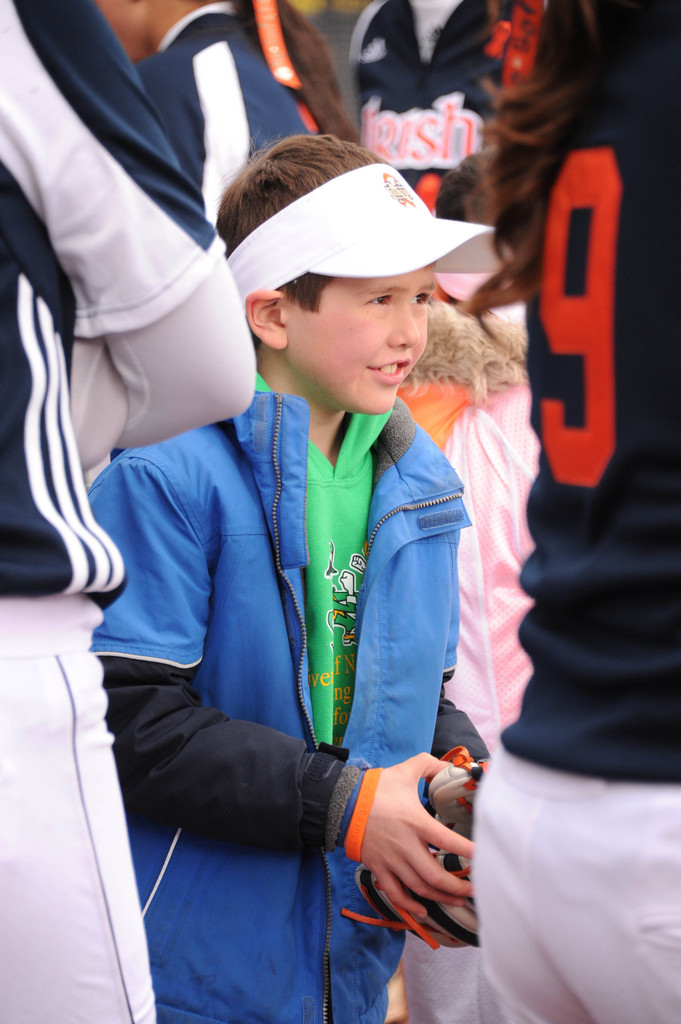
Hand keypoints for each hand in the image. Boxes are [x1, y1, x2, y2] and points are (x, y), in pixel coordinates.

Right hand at [359, 753, 473, 919]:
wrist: (342, 802)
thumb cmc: (375, 788)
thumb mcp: (405, 771)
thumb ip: (430, 765)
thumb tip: (451, 766)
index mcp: (416, 822)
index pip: (448, 842)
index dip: (469, 852)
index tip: (483, 859)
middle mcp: (405, 846)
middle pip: (435, 876)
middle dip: (458, 886)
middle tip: (474, 888)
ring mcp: (391, 860)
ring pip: (419, 888)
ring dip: (440, 897)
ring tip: (458, 899)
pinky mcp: (378, 868)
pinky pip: (395, 894)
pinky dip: (409, 906)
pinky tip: (423, 911)